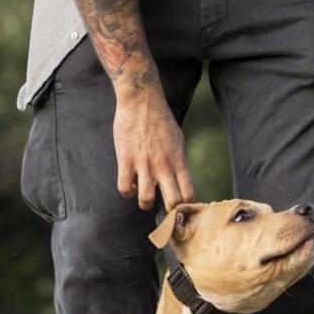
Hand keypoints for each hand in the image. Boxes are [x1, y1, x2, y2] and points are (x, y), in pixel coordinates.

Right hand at [112, 88, 194, 210]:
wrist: (142, 102)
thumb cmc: (161, 119)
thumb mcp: (178, 140)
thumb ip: (178, 160)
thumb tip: (180, 176)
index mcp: (179, 161)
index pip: (189, 193)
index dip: (186, 205)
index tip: (181, 207)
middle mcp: (164, 166)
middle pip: (173, 202)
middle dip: (169, 211)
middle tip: (163, 209)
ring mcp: (144, 165)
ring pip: (146, 201)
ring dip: (145, 204)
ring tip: (144, 198)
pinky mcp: (126, 160)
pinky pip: (124, 188)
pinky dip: (127, 191)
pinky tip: (129, 184)